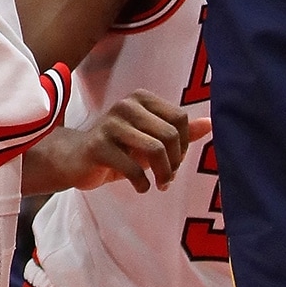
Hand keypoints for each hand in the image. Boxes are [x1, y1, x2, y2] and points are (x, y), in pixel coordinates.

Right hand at [32, 96, 206, 195]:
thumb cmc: (118, 149)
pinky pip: (134, 168)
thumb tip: (211, 124)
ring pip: (156, 150)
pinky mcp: (98, 146)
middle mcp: (126, 105)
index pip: (180, 118)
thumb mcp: (150, 139)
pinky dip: (143, 184)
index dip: (185, 144)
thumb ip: (179, 131)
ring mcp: (110, 124)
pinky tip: (141, 188)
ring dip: (163, 175)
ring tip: (159, 185)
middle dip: (175, 163)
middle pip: (171, 134)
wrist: (74, 160)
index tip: (175, 161)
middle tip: (168, 178)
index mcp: (141, 98)